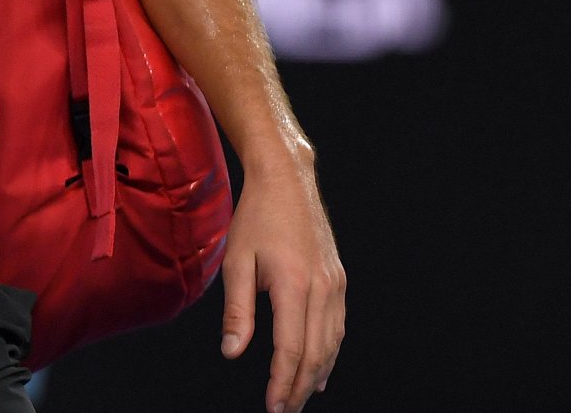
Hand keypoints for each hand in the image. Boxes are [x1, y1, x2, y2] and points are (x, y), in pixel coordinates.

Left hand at [219, 154, 345, 412]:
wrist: (288, 181)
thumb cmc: (256, 217)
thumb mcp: (237, 261)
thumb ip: (237, 310)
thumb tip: (232, 353)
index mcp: (295, 285)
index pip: (291, 349)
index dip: (281, 382)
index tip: (272, 407)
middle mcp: (322, 288)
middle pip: (316, 353)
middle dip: (299, 387)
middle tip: (283, 411)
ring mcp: (335, 284)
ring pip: (331, 343)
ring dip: (315, 375)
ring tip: (298, 398)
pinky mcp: (338, 279)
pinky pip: (337, 326)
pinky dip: (329, 352)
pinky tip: (319, 370)